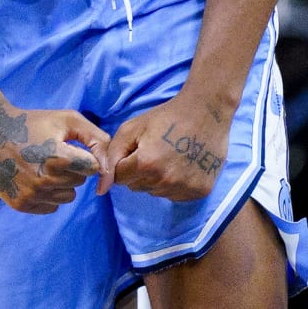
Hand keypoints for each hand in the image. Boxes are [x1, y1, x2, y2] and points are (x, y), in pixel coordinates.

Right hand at [0, 101, 106, 214]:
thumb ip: (97, 140)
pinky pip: (51, 206)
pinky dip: (47, 194)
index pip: (92, 168)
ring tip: (41, 165)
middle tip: (50, 153)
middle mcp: (46, 180)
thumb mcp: (68, 119)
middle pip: (79, 182)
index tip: (68, 147)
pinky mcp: (21, 204)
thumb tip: (106, 170)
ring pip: (67, 197)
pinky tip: (33, 176)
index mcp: (59, 158)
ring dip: (60, 183)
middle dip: (71, 168)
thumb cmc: (33, 123)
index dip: (83, 156)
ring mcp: (32, 194)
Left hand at [99, 91, 230, 202]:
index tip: (137, 149)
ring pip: (155, 192)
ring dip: (156, 179)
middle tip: (154, 150)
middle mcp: (165, 181)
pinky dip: (174, 184)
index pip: (119, 177)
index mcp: (146, 164)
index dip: (125, 162)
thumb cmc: (164, 117)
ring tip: (168, 157)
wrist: (205, 112)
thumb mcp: (130, 129)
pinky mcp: (200, 192)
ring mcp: (184, 188)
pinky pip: (174, 195)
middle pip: (137, 186)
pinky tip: (181, 165)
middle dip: (139, 171)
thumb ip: (111, 157)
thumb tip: (101, 189)